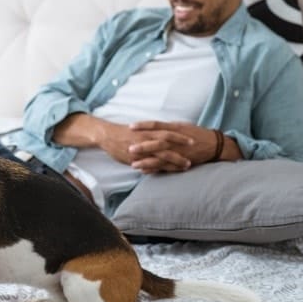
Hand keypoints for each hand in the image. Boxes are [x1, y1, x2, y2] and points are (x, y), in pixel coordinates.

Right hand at [53, 114, 193, 166]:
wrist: (107, 135)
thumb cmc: (122, 133)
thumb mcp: (138, 130)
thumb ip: (150, 134)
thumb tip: (161, 136)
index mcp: (149, 130)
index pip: (169, 131)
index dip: (181, 135)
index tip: (193, 138)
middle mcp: (148, 137)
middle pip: (169, 141)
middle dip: (183, 146)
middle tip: (196, 150)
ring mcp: (142, 147)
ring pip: (163, 154)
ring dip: (176, 160)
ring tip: (187, 165)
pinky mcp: (136, 156)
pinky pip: (151, 163)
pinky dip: (161, 168)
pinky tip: (169, 172)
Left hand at [128, 121, 231, 172]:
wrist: (213, 145)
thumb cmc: (195, 133)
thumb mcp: (181, 126)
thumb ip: (167, 126)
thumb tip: (153, 126)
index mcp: (175, 128)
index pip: (156, 125)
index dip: (143, 125)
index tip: (130, 126)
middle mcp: (176, 140)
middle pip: (157, 142)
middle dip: (143, 146)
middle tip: (129, 148)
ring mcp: (179, 152)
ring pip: (160, 157)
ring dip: (146, 161)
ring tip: (133, 165)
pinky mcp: (181, 162)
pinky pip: (166, 167)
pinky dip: (155, 169)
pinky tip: (144, 171)